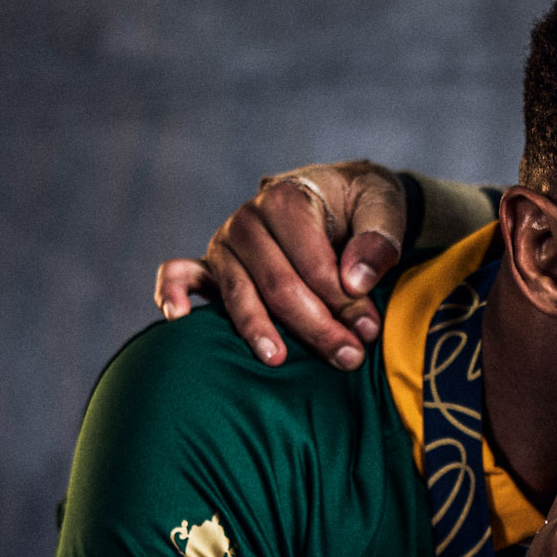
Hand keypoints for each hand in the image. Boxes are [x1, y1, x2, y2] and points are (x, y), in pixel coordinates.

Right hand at [154, 160, 406, 369]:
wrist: (339, 196)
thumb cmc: (361, 205)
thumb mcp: (384, 208)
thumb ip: (378, 239)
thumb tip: (356, 281)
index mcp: (287, 200)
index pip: (312, 262)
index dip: (342, 300)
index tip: (369, 329)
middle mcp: (249, 221)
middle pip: (278, 284)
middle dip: (315, 326)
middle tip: (349, 357)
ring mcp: (225, 244)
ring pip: (239, 293)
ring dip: (259, 330)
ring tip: (279, 360)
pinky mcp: (211, 265)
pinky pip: (178, 275)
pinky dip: (172, 294)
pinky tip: (180, 317)